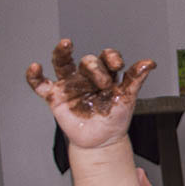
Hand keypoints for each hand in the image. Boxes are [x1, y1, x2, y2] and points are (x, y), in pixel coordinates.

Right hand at [26, 39, 154, 148]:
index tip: (118, 65)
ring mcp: (70, 85)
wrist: (102, 141)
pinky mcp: (55, 97)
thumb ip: (136, 79)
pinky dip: (34, 76)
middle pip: (88, 61)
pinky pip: (40, 85)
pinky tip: (35, 67)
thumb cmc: (115, 118)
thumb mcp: (128, 98)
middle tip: (104, 84)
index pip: (106, 57)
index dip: (111, 57)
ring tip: (66, 44)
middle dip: (96, 69)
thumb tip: (150, 62)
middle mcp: (86, 76)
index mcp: (105, 73)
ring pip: (62, 63)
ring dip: (62, 52)